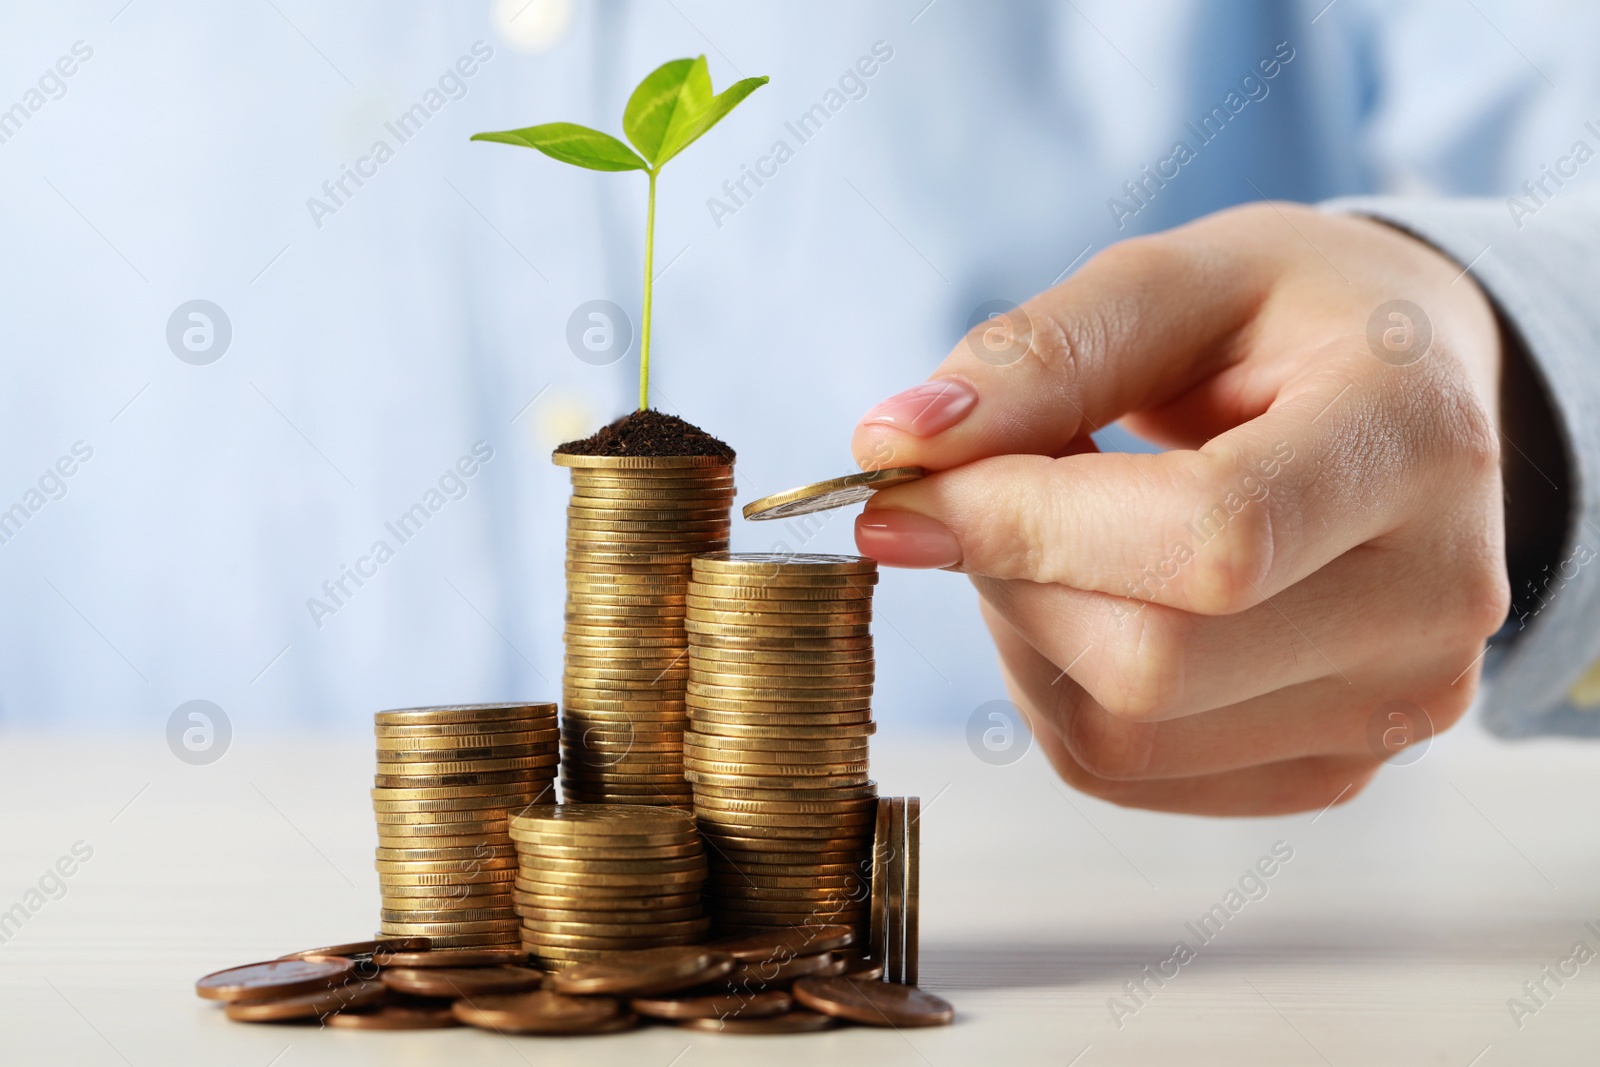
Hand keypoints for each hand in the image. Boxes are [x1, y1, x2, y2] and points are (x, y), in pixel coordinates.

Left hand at [851, 203, 1510, 815]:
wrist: (1408, 398)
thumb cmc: (1293, 322)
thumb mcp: (1177, 283)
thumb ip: (1039, 354)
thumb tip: (891, 444)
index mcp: (1413, 438)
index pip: (1212, 537)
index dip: (1024, 525)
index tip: (898, 495)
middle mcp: (1437, 596)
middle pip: (1153, 664)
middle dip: (1015, 578)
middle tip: (991, 496)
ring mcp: (1398, 702)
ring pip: (1123, 736)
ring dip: (1029, 635)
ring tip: (1064, 535)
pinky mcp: (1341, 764)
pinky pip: (1130, 774)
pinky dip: (1064, 689)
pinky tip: (1099, 599)